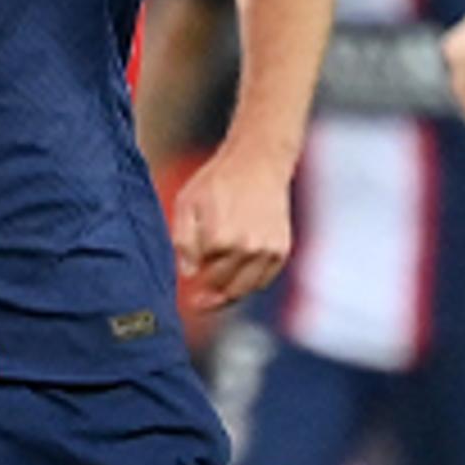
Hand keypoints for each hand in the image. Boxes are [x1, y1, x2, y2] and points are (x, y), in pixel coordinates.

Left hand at [170, 142, 293, 310]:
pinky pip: (263, 280)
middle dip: (208, 296)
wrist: (258, 162)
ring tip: (215, 297)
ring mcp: (267, 251)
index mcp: (219, 239)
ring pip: (244, 290)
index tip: (187, 293)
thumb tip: (189, 273)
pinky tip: (237, 280)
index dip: (192, 282)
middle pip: (223, 288)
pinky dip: (250, 285)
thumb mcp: (187, 203)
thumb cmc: (218, 180)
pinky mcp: (281, 250)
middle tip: (198, 303)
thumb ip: (183, 240)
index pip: (202, 276)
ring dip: (228, 296)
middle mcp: (246, 249)